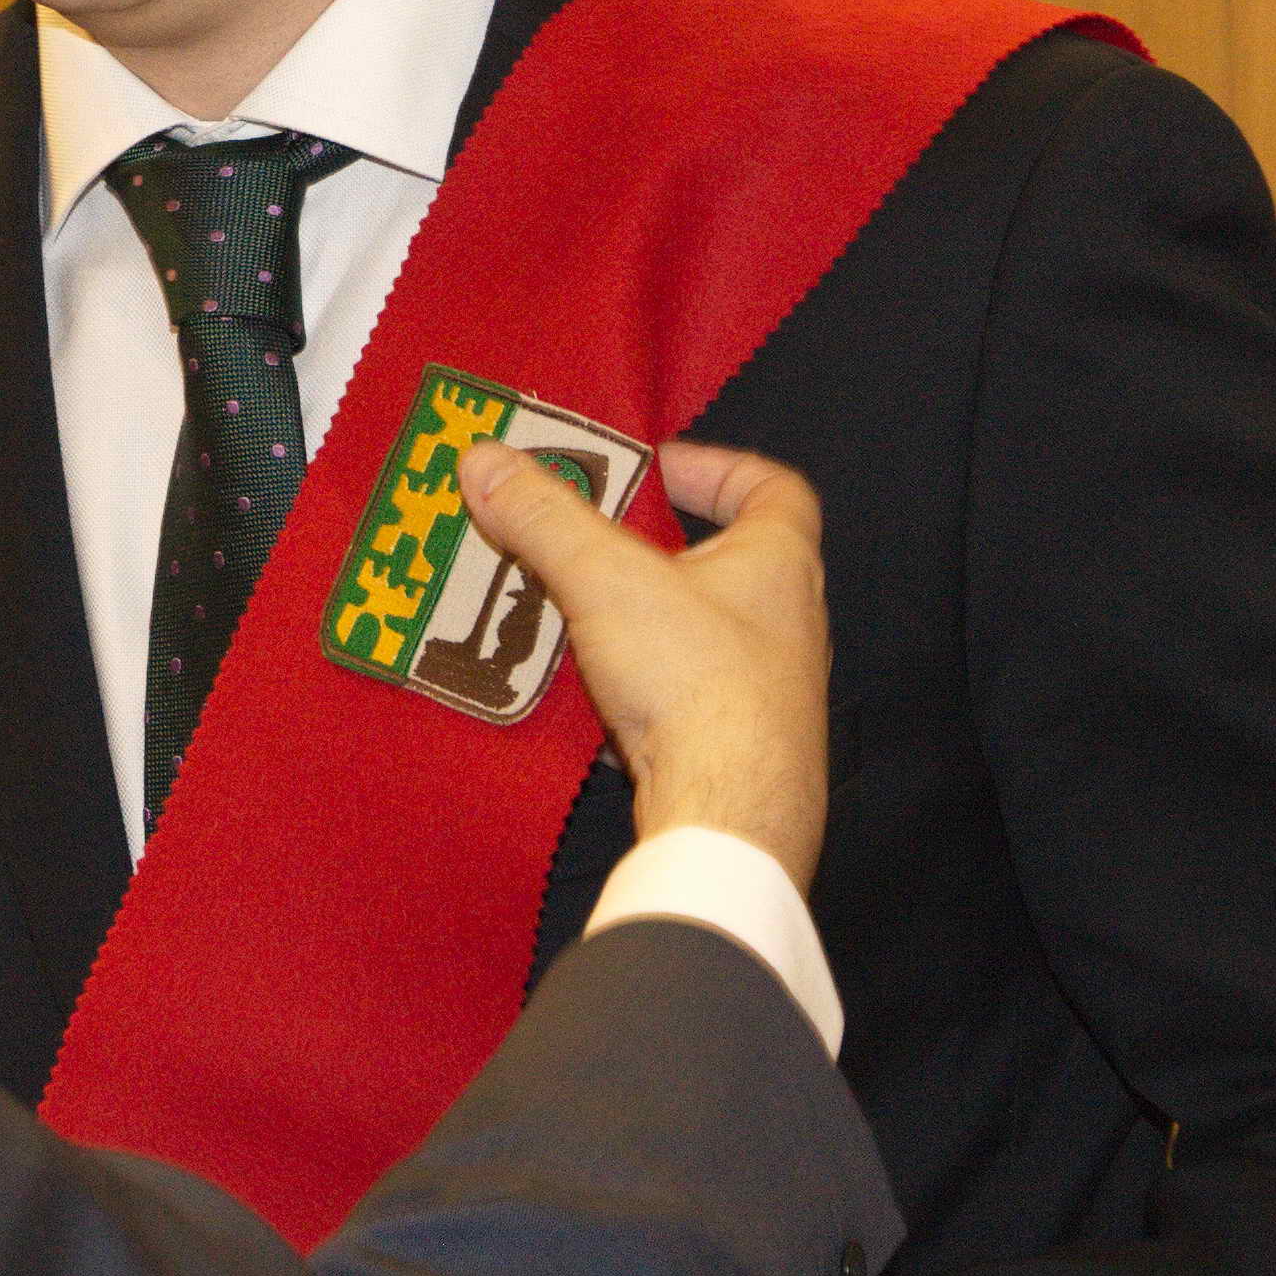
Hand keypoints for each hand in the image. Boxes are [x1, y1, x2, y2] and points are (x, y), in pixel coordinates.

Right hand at [466, 439, 827, 881]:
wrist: (731, 816)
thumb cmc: (694, 679)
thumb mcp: (604, 580)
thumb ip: (544, 518)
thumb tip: (483, 458)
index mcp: (781, 564)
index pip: (775, 489)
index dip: (719, 467)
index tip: (659, 467)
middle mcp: (792, 623)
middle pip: (736, 561)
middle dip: (667, 545)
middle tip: (604, 538)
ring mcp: (775, 691)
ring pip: (711, 632)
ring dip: (652, 617)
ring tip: (583, 612)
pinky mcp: (747, 746)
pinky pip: (695, 695)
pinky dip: (650, 683)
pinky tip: (597, 696)